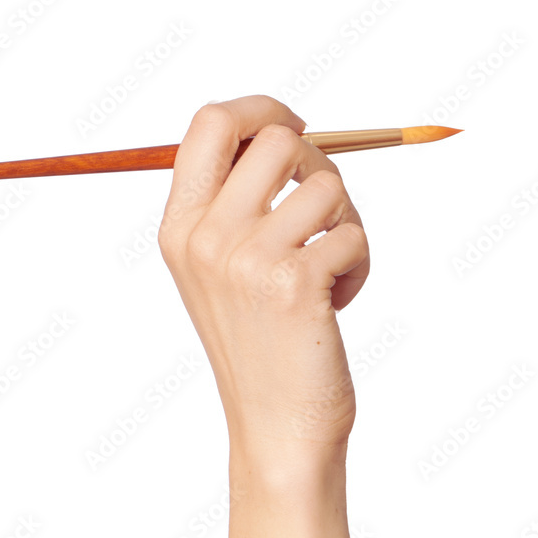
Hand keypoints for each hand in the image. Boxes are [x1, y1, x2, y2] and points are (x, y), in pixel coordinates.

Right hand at [158, 94, 369, 470]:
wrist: (277, 428)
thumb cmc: (261, 347)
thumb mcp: (223, 271)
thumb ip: (236, 203)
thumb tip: (287, 130)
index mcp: (179, 229)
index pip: (210, 123)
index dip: (261, 109)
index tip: (297, 126)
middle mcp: (205, 237)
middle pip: (277, 138)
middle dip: (316, 164)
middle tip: (322, 212)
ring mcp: (246, 259)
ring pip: (326, 185)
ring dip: (344, 223)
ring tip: (328, 271)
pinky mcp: (295, 282)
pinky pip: (351, 234)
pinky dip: (358, 265)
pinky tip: (334, 304)